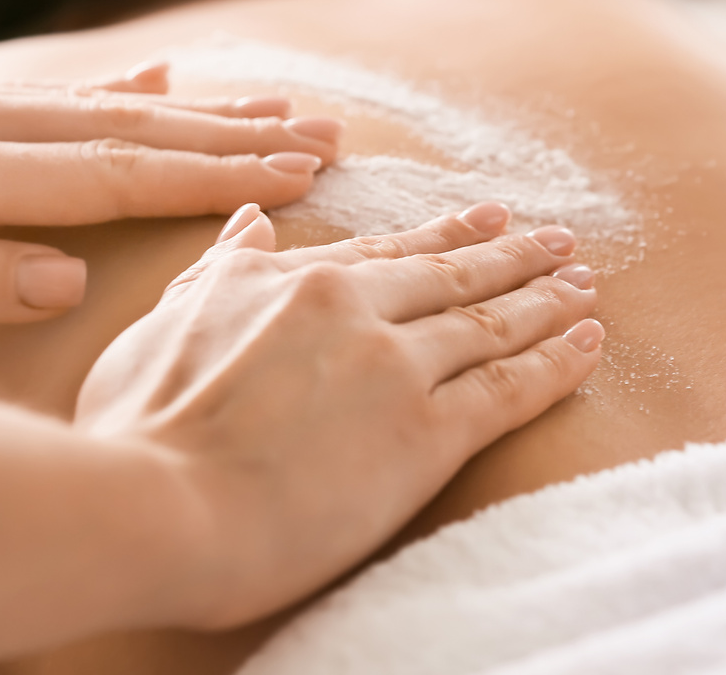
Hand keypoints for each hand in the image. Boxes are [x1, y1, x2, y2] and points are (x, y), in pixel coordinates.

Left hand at [0, 6, 341, 328]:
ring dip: (202, 111)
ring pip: (106, 105)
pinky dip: (124, 88)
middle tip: (332, 134)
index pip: (115, 177)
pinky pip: (55, 91)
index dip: (214, 177)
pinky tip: (165, 80)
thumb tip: (70, 272)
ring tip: (281, 104)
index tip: (302, 174)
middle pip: (133, 131)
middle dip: (239, 135)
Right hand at [74, 201, 603, 628]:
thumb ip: (216, 271)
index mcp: (288, 282)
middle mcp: (350, 308)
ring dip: (544, 299)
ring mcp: (394, 366)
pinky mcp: (427, 433)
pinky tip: (588, 342)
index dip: (439, 236)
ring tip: (585, 283)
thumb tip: (253, 219)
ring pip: (488, 322)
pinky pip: (509, 388)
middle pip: (449, 274)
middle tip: (555, 238)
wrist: (154, 505)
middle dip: (509, 254)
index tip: (482, 219)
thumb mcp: (162, 326)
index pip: (382, 253)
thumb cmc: (137, 431)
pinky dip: (556, 361)